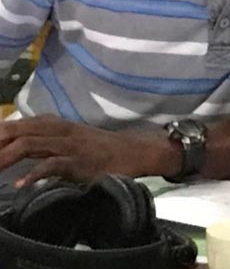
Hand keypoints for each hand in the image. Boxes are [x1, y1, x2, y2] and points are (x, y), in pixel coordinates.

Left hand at [0, 116, 177, 185]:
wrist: (136, 151)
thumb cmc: (100, 149)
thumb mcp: (68, 139)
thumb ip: (43, 142)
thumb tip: (15, 149)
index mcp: (53, 124)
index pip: (15, 124)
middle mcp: (59, 130)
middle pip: (16, 130)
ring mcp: (69, 144)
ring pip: (30, 143)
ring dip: (5, 156)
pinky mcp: (80, 161)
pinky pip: (53, 164)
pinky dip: (34, 174)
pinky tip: (21, 184)